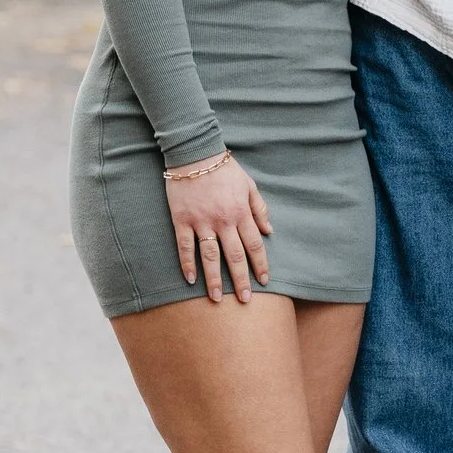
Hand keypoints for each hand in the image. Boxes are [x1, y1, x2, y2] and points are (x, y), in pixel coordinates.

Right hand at [165, 153, 271, 303]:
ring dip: (214, 279)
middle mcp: (223, 220)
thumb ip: (259, 208)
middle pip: (234, 256)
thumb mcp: (249, 184)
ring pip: (210, 256)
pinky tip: (191, 279)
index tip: (264, 281)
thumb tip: (269, 231)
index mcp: (240, 212)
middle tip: (245, 300)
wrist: (194, 152)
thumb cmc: (224, 168)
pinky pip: (185, 246)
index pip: (254, 244)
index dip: (260, 264)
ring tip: (217, 298)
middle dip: (241, 279)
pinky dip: (187, 263)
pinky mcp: (182, 220)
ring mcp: (201, 221)